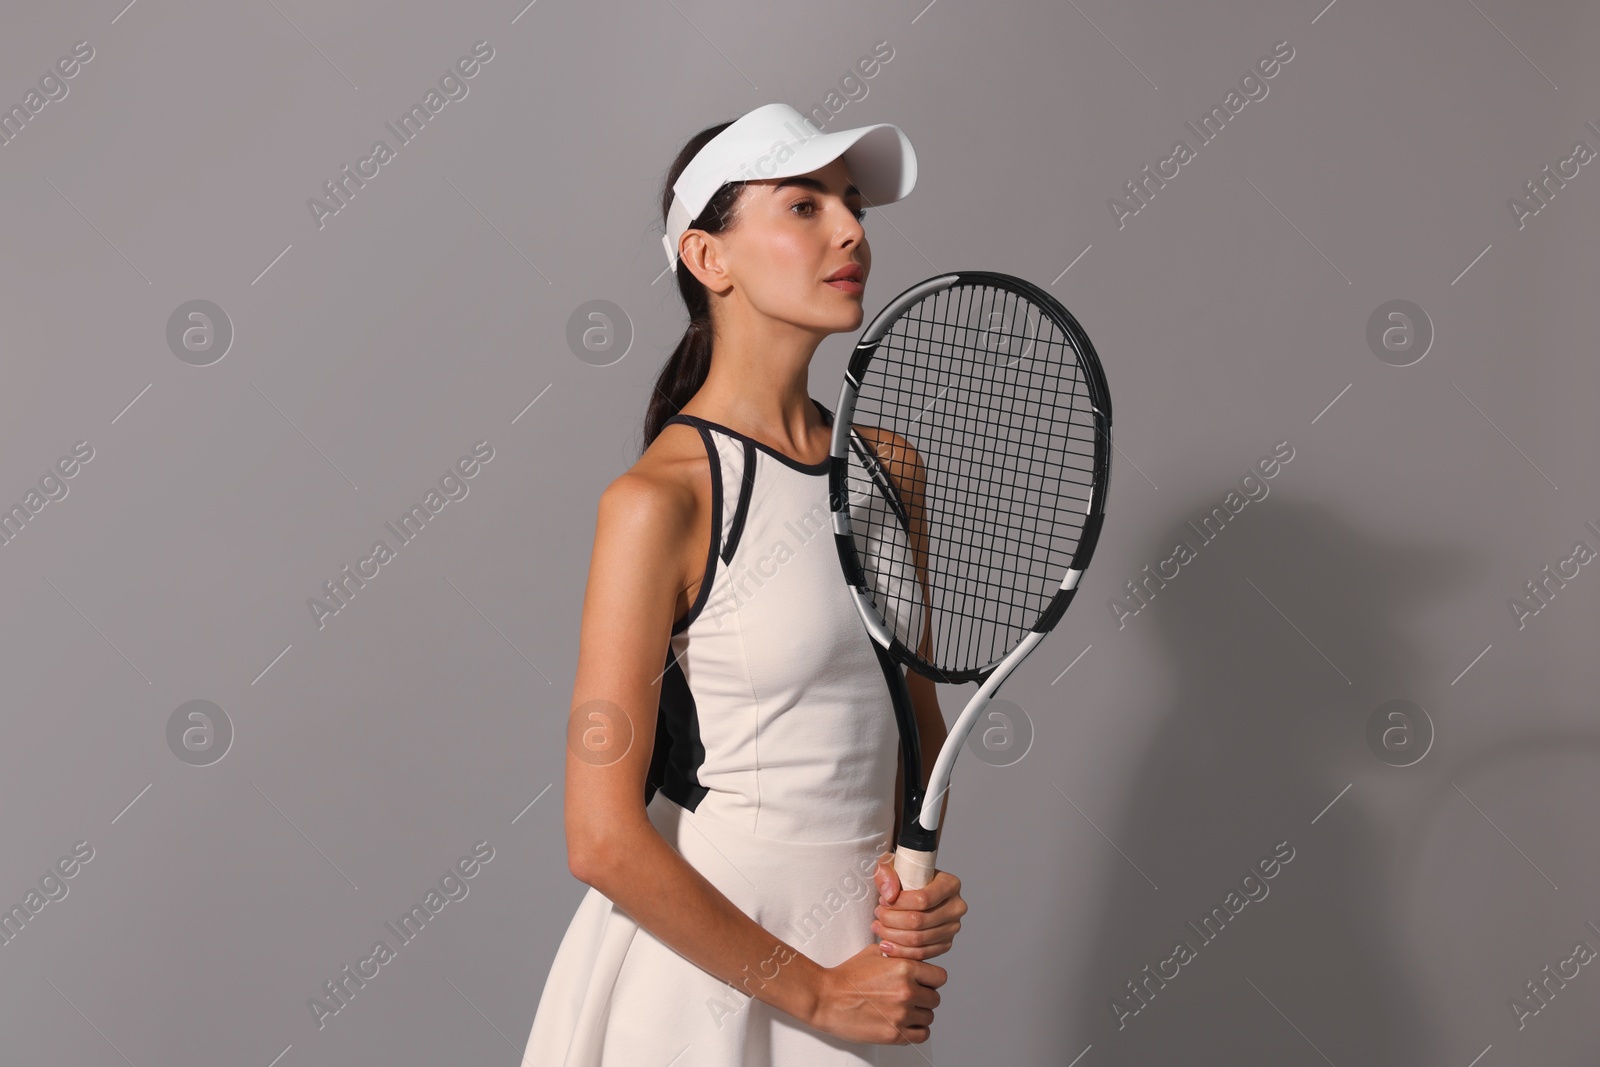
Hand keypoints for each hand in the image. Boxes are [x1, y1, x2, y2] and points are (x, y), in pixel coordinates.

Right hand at [806, 943, 946, 1044]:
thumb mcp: (874, 953)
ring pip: (929, 1017)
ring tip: (904, 1010)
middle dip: (924, 997)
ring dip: (919, 1014)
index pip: (940, 977)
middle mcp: (906, 991)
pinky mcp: (894, 1034)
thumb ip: (898, 955)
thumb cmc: (845, 977)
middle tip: (910, 997)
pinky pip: (921, 1035)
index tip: (925, 982)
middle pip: (935, 998)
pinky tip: (906, 1024)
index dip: (932, 979)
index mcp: (904, 968)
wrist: (826, 998)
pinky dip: (916, 1031)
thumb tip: (910, 956)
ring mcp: (902, 1014)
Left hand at [871, 855, 966, 960]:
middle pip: (919, 921)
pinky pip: (921, 954)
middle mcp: (956, 907)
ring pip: (918, 939)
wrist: (913, 888)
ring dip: (892, 935)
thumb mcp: (892, 865)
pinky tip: (886, 943)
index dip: (898, 903)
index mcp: (950, 884)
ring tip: (877, 927)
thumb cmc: (904, 875)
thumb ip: (886, 874)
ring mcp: (953, 928)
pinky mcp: (945, 944)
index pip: (923, 899)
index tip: (882, 900)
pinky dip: (900, 951)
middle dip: (891, 920)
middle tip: (877, 914)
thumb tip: (889, 896)